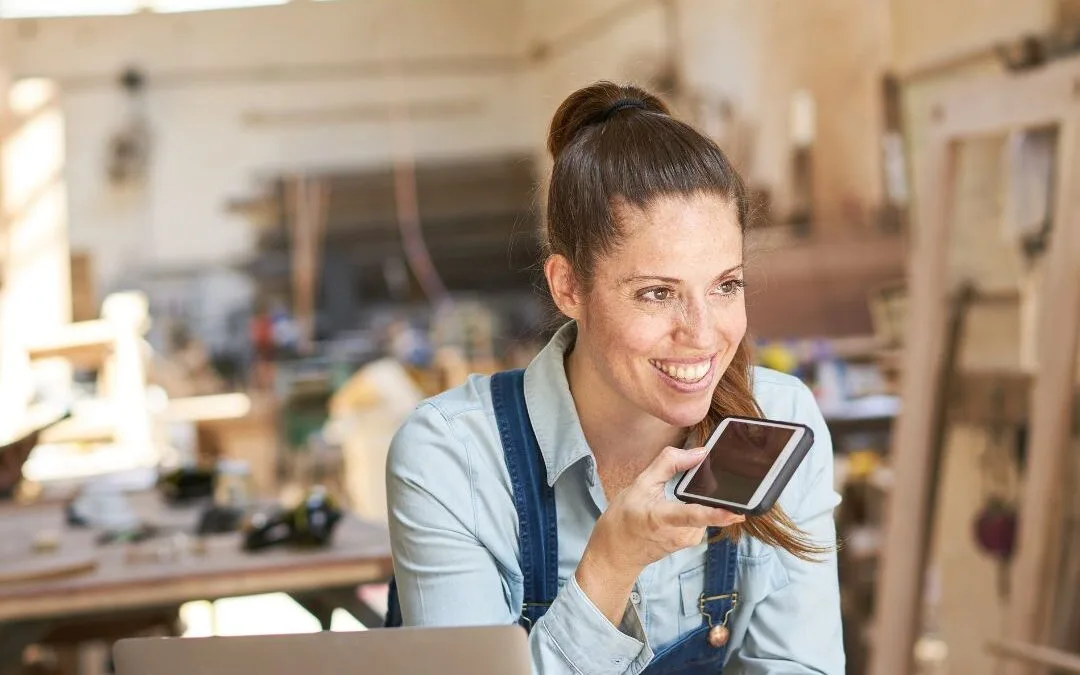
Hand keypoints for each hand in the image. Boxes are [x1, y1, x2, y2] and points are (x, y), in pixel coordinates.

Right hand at [575, 446, 743, 624]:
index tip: (738, 512)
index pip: (693, 515)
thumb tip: (699, 452)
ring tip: (674, 495)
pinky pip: (703, 517)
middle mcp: (680, 534)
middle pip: (706, 506)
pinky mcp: (692, 542)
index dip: (716, 514)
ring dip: (699, 498)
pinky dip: (697, 507)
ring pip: (706, 509)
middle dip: (708, 490)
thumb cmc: (623, 520)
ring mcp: (688, 541)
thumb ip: (669, 463)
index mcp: (662, 518)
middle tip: (691, 477)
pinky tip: (679, 504)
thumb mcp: (639, 484)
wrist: (615, 555)